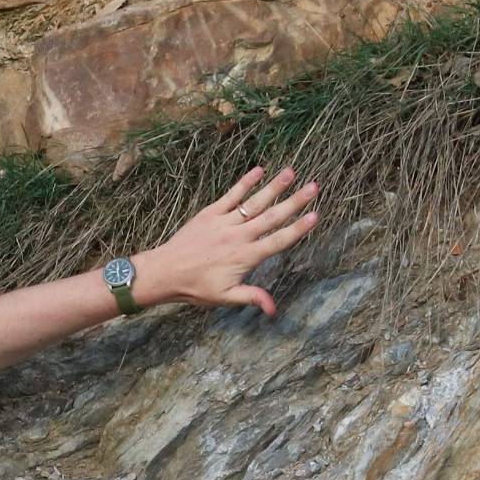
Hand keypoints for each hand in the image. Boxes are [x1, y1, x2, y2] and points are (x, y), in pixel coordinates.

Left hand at [134, 165, 319, 319]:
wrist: (165, 272)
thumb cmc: (195, 287)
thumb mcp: (225, 297)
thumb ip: (252, 297)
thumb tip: (274, 309)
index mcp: (245, 257)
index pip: (278, 241)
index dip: (298, 229)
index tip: (315, 216)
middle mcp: (238, 237)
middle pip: (272, 217)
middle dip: (295, 202)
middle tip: (314, 187)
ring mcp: (225, 223)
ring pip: (255, 202)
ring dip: (274, 187)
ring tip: (292, 172)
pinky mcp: (210, 214)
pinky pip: (231, 195)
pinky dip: (245, 183)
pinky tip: (259, 170)